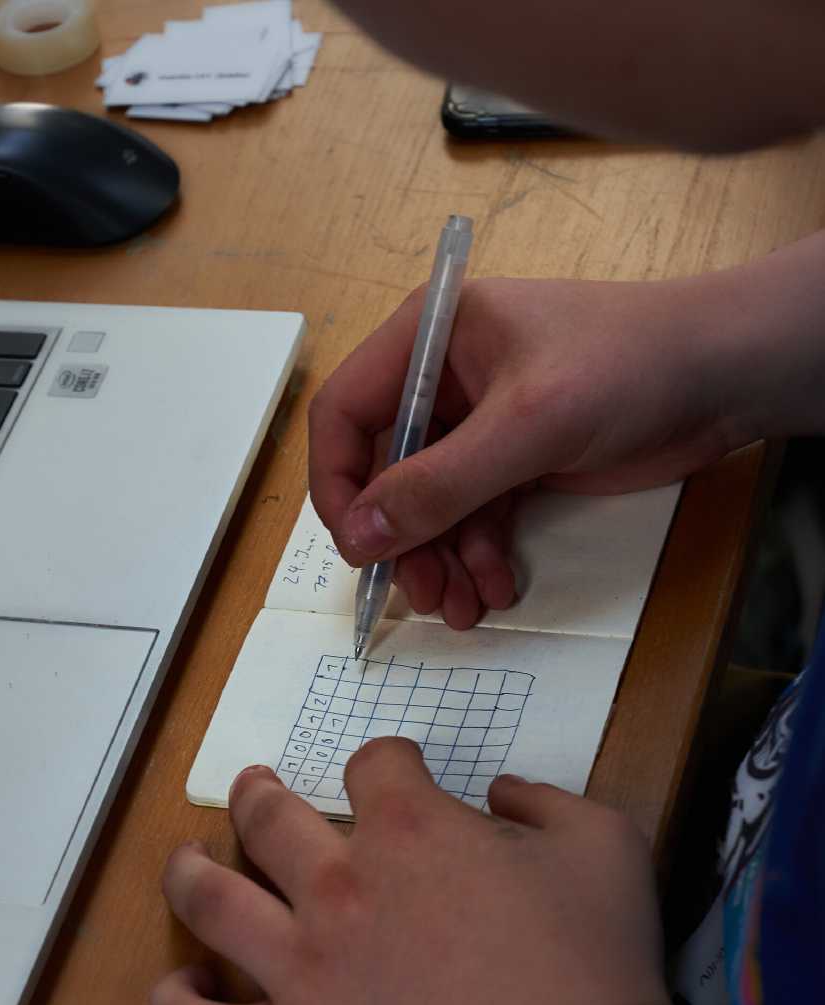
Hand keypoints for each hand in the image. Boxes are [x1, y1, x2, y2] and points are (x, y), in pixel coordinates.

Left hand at [151, 744, 670, 1004]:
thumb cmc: (596, 969)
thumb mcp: (607, 847)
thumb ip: (548, 799)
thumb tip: (502, 790)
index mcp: (411, 831)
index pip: (373, 765)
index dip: (386, 762)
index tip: (396, 775)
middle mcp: (337, 888)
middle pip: (266, 819)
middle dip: (258, 795)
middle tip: (256, 794)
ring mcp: (300, 974)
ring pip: (206, 903)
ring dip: (187, 872)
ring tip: (186, 864)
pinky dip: (176, 1004)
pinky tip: (183, 990)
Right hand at [308, 273, 748, 628]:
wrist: (725, 374)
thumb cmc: (627, 367)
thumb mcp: (526, 427)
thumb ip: (440, 484)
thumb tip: (361, 537)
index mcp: (427, 338)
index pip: (345, 414)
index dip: (338, 484)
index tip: (358, 548)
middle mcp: (443, 380)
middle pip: (386, 472)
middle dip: (402, 539)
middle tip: (422, 595)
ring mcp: (481, 424)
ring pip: (432, 505)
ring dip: (442, 561)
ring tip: (464, 608)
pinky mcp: (518, 460)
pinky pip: (476, 516)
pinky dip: (480, 556)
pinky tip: (498, 588)